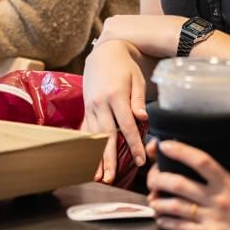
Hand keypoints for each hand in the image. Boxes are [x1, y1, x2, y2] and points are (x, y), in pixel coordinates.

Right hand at [81, 38, 147, 182]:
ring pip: (94, 135)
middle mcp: (101, 103)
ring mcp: (91, 106)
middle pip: (106, 135)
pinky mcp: (86, 107)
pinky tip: (88, 159)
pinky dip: (88, 145)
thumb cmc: (125, 66)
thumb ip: (138, 100)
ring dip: (95, 156)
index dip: (133, 145)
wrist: (104, 52)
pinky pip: (86, 129)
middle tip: (110, 178)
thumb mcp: (137, 79)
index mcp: (116, 95)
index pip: (127, 126)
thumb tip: (142, 118)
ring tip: (97, 175)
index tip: (139, 160)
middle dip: (109, 158)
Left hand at [147, 140, 229, 229]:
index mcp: (229, 183)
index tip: (164, 145)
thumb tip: (227, 169)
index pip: (201, 160)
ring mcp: (212, 218)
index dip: (180, 150)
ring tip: (153, 200)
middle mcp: (218, 198)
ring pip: (175, 205)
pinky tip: (161, 219)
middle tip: (152, 179)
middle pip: (179, 183)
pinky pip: (181, 227)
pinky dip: (166, 221)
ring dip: (158, 202)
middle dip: (158, 180)